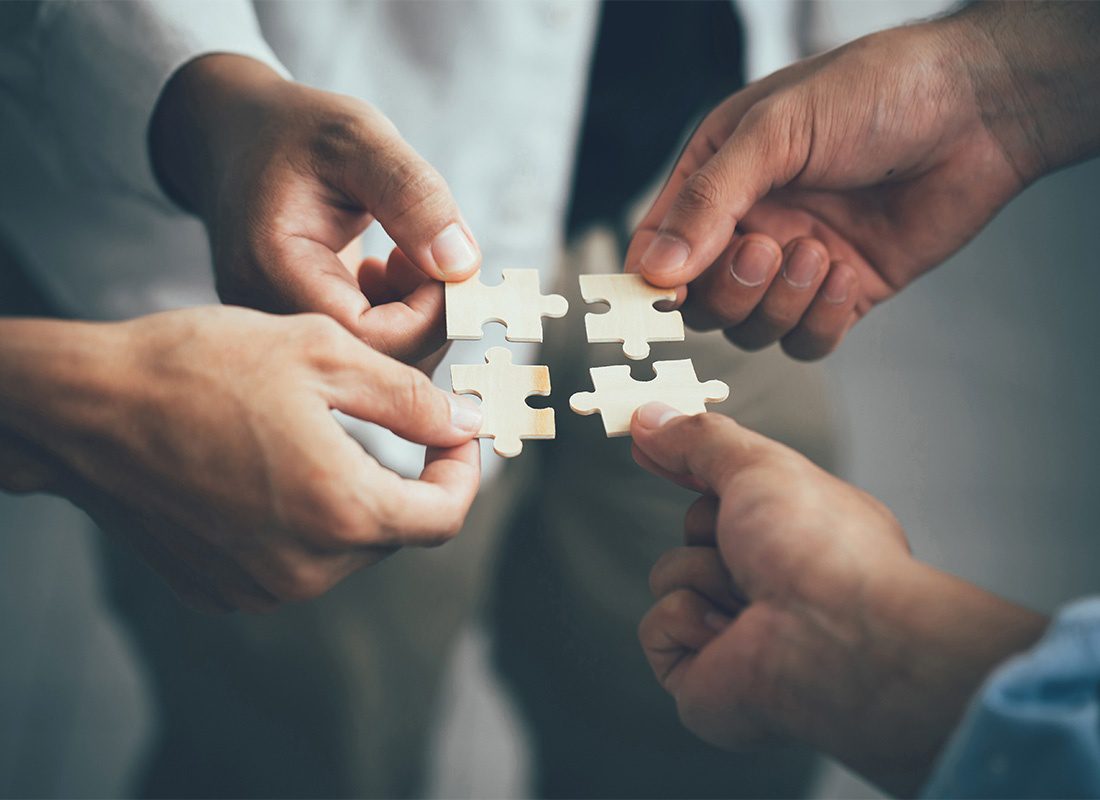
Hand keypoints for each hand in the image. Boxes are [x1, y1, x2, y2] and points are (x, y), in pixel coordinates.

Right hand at [0, 308, 482, 612]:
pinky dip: (302, 519)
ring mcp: (261, 587)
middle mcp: (306, 568)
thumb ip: (410, 398)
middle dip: (402, 476)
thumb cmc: (197, 368)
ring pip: (346, 546)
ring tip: (306, 436)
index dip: (462, 472)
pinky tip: (265, 469)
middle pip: (395, 530)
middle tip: (373, 417)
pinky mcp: (224, 590)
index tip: (452, 432)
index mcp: (340, 511)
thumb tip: (470, 423)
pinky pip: (295, 560)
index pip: (445, 516)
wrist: (82, 410)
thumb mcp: (322, 355)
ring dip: (350, 496)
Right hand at [150, 55, 480, 360]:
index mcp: (272, 270)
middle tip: (440, 257)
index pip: (370, 336)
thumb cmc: (295, 131)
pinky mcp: (306, 334)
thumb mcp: (358, 139)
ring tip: (411, 256)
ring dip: (418, 318)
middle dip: (429, 317)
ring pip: (378, 366)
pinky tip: (394, 270)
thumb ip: (412, 197)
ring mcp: (286, 335)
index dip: (428, 312)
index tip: (447, 262)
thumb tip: (462, 265)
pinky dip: (401, 318)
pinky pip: (368, 353)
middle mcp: (270, 319)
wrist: (239, 139)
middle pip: (377, 364)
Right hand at [626, 16, 1031, 359]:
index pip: (658, 247)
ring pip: (752, 330)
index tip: (663, 299)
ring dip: (780, 303)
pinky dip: (819, 322)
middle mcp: (750, 226)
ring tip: (820, 250)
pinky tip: (846, 274)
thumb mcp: (777, 130)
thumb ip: (710, 200)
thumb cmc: (876, 91)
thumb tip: (654, 270)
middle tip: (766, 248)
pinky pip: (807, 342)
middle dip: (730, 290)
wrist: (979, 108)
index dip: (652, 282)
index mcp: (718, 178)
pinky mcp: (842, 293)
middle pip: (703, 303)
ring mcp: (795, 265)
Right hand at [630, 405, 1045, 794]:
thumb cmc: (823, 552)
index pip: (726, 495)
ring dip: (701, 576)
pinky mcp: (705, 679)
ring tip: (748, 596)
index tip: (649, 447)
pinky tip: (729, 635)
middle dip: (708, 530)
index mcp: (798, 532)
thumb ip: (699, 439)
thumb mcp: (759, 464)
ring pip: (671, 577)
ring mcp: (738, 633)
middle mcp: (773, 583)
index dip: (687, 468)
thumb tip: (651, 419)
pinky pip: (656, 628)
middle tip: (745, 542)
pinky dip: (685, 623)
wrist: (835, 635)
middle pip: (695, 532)